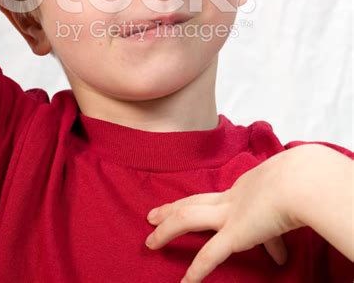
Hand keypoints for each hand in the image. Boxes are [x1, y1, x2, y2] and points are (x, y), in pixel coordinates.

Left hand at [145, 150, 303, 282]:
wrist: (300, 181)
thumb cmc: (298, 184)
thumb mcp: (285, 204)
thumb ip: (275, 232)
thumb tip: (280, 256)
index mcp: (242, 189)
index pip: (217, 199)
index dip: (200, 204)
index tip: (188, 208)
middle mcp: (230, 198)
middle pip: (192, 202)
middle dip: (170, 210)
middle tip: (151, 216)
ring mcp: (229, 214)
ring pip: (187, 218)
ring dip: (166, 230)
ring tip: (150, 241)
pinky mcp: (235, 233)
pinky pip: (210, 254)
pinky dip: (196, 270)